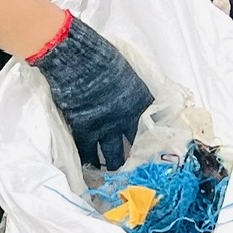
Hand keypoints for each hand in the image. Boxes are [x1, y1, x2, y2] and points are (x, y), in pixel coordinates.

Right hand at [27, 12, 152, 170]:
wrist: (76, 58)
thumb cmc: (99, 56)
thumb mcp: (124, 72)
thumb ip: (129, 89)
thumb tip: (127, 95)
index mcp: (141, 100)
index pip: (155, 125)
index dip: (155, 138)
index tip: (156, 148)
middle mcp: (127, 118)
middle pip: (137, 145)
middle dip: (138, 157)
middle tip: (137, 168)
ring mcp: (106, 126)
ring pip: (114, 155)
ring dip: (115, 165)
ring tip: (115, 175)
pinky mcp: (84, 129)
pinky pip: (88, 152)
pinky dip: (89, 162)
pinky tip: (90, 169)